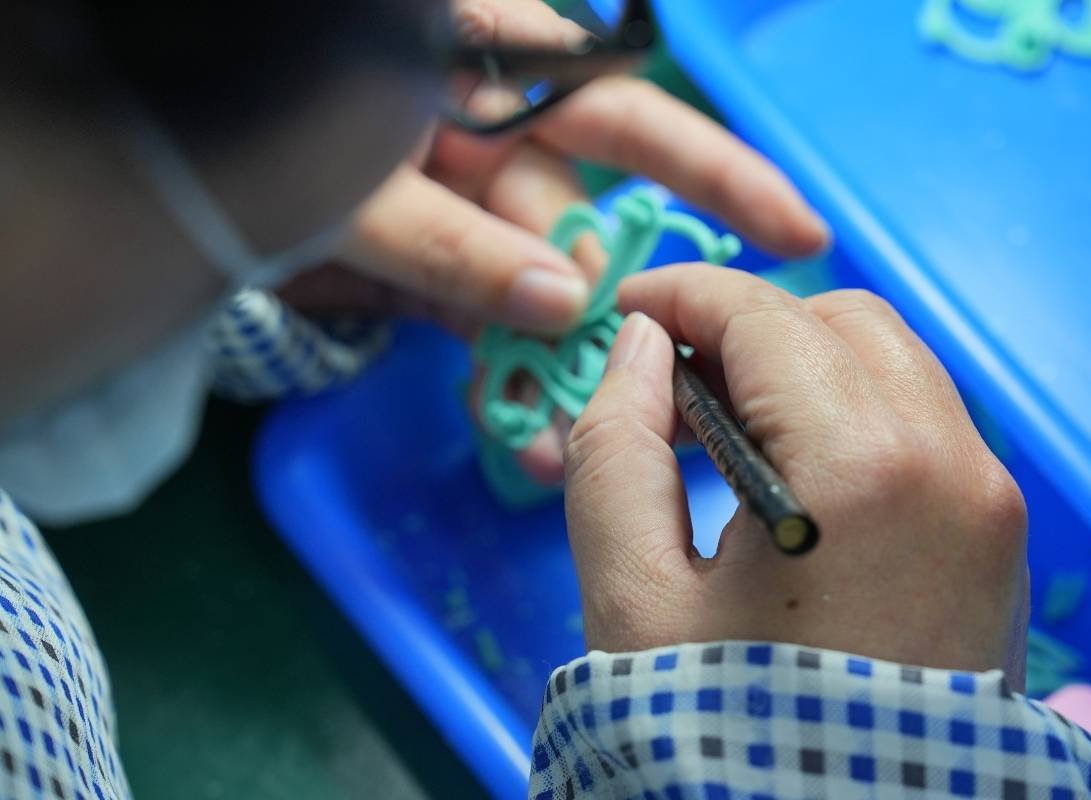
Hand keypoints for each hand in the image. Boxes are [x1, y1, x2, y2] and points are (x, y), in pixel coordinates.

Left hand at [280, 0, 829, 480]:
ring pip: (538, 291)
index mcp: (478, 73)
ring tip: (571, 438)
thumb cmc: (244, 138)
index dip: (710, 170)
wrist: (160, 185)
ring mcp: (463, 212)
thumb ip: (456, 242)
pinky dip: (507, 379)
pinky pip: (488, 326)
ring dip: (560, 365)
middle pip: (581, 221)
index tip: (789, 229)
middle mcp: (485, 139)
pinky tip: (528, 430)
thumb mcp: (350, 189)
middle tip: (673, 376)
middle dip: (618, 303)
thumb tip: (569, 298)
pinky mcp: (436, 275)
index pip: (620, 112)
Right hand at [563, 267, 1029, 685]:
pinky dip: (848, 411)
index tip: (626, 310)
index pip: (768, 318)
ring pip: (891, 362)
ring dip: (800, 365)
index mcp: (862, 469)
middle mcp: (953, 465)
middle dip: (747, 326)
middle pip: (842, 321)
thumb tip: (642, 350)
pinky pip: (921, 422)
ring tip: (719, 427)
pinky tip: (786, 471)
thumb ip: (614, 447)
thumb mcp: (631, 599)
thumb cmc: (728, 740)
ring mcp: (989, 501)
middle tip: (669, 376)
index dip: (684, 295)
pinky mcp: (996, 536)